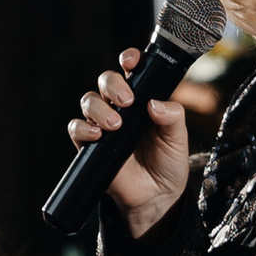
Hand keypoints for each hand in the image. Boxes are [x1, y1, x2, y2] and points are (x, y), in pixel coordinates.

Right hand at [68, 48, 188, 237]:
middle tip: (126, 101)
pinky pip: (76, 128)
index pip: (131, 69)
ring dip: (99, 107)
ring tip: (116, 125)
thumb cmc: (168, 163)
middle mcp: (120, 107)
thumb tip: (154, 103)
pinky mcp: (90, 145)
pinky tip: (98, 135)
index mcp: (143, 98)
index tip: (130, 61)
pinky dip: (83, 128)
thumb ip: (173, 117)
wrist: (156, 197)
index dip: (128, 59)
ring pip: (89, 100)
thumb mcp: (178, 138)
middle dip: (112, 83)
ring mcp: (103, 124)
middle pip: (106, 80)